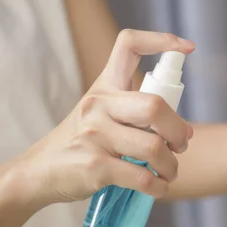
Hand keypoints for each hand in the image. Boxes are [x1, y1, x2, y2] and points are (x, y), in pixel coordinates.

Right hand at [16, 29, 194, 205]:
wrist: (39, 173)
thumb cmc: (80, 143)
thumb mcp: (100, 114)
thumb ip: (136, 113)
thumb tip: (185, 131)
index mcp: (104, 86)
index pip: (128, 45)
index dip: (161, 40)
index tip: (187, 48)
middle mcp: (98, 105)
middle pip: (155, 106)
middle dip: (179, 130)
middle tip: (181, 144)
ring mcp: (95, 135)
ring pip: (154, 147)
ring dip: (171, 165)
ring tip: (169, 171)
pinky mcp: (95, 166)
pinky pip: (142, 177)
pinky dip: (158, 186)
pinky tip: (159, 186)